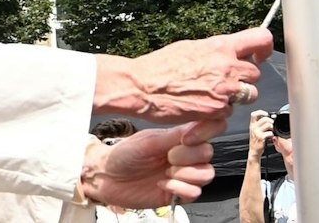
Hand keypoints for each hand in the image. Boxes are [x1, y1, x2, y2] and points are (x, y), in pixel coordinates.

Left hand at [81, 118, 223, 208]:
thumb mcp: (148, 140)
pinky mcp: (179, 193)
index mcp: (180, 136)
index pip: (210, 128)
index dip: (206, 131)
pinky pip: (196, 193)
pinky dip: (179, 188)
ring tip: (165, 173)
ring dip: (185, 174)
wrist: (108, 177)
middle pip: (208, 153)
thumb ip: (175, 135)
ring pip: (206, 174)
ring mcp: (183, 174)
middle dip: (187, 156)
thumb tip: (198, 125)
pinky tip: (162, 184)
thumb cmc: (124, 154)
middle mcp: (185, 155)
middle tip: (167, 157)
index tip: (187, 139)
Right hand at [101, 28, 271, 120]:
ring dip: (236, 96)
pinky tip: (202, 105)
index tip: (259, 54)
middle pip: (255, 73)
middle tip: (227, 80)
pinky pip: (229, 112)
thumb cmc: (161, 66)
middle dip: (244, 77)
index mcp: (220, 47)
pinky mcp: (217, 110)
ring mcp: (224, 90)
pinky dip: (219, 111)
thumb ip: (214, 50)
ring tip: (213, 93)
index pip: (260, 39)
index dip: (264, 48)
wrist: (143, 87)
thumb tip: (226, 52)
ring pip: (247, 94)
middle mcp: (227, 67)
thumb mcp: (190, 47)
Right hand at [246, 110, 273, 152]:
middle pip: (264, 118)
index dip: (260, 112)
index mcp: (252, 125)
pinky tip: (271, 136)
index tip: (266, 114)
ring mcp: (257, 132)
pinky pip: (270, 132)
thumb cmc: (256, 141)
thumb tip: (269, 119)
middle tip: (272, 124)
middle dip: (270, 120)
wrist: (254, 151)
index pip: (254, 114)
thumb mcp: (255, 131)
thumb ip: (260, 124)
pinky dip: (272, 134)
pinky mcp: (261, 137)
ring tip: (271, 131)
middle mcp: (253, 128)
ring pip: (268, 124)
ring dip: (272, 127)